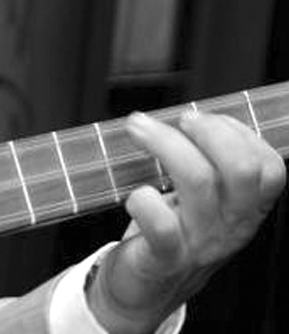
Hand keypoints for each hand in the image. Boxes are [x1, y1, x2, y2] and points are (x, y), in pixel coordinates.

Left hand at [87, 110, 285, 333]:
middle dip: (210, 132)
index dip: (240, 133)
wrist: (145, 290)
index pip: (270, 168)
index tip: (205, 119)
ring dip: (165, 144)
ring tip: (138, 127)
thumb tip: (191, 116)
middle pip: (243, 170)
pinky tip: (135, 192)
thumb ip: (208, 164)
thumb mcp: (204, 203)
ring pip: (199, 182)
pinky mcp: (164, 257)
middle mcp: (229, 226)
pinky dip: (144, 199)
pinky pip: (162, 226)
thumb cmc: (171, 233)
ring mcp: (199, 242)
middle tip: (180, 120)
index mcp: (243, 209)